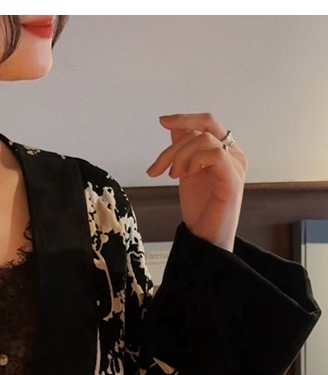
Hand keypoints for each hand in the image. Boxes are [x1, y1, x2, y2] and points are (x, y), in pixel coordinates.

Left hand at [146, 113, 246, 251]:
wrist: (205, 238)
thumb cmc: (199, 208)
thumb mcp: (185, 172)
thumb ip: (183, 149)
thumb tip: (174, 127)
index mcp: (224, 150)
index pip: (207, 122)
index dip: (185, 118)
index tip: (162, 121)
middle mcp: (234, 153)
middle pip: (204, 127)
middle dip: (174, 146)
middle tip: (158, 169)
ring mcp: (236, 165)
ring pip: (205, 139)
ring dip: (180, 155)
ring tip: (173, 176)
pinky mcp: (233, 179)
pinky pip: (215, 154)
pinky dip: (195, 160)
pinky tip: (186, 176)